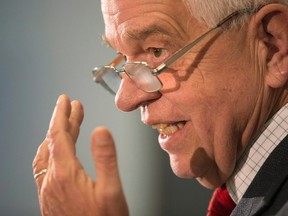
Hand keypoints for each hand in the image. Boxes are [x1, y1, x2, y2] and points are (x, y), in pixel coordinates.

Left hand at [32, 95, 127, 215]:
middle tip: (72, 106)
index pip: (59, 134)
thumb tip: (100, 130)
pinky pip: (43, 166)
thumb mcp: (111, 190)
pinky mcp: (48, 197)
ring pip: (48, 152)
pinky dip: (50, 150)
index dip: (62, 114)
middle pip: (53, 141)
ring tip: (67, 123)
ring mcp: (47, 189)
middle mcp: (51, 180)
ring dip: (56, 134)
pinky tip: (53, 151)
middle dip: (63, 120)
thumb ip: (105, 158)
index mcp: (66, 174)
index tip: (65, 100)